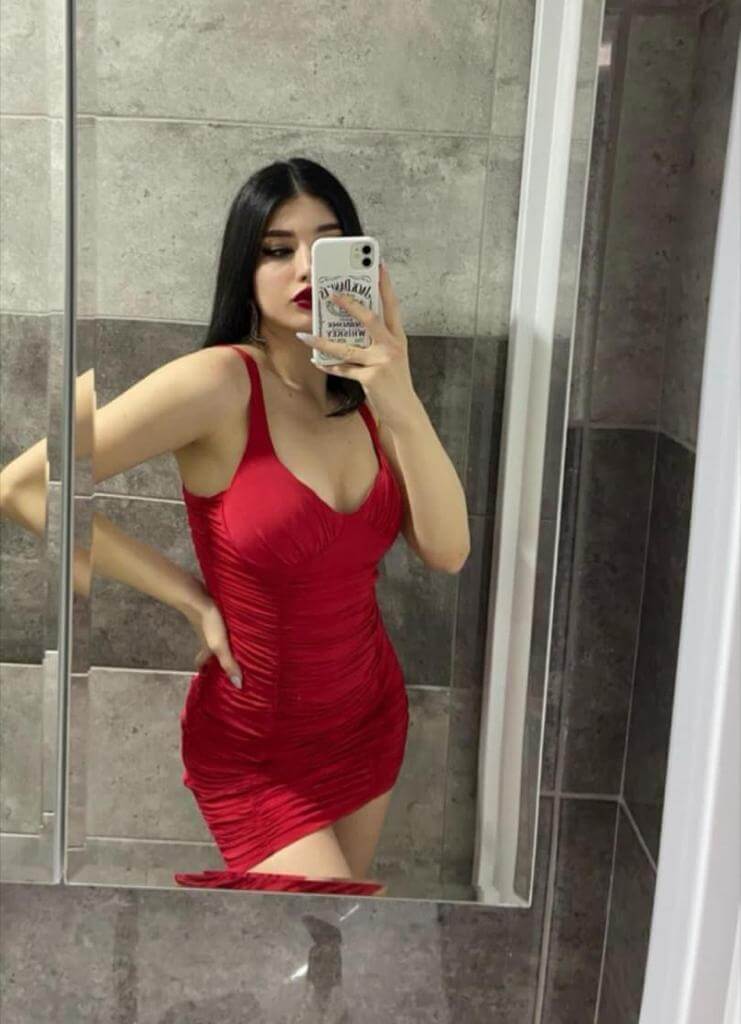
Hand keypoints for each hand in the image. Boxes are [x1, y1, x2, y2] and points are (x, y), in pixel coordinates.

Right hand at [183, 592, 241, 687]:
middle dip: (216, 657)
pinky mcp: (213, 612)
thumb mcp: (220, 646)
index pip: (201, 663)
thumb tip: (238, 685)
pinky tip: (236, 623)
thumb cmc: (208, 623)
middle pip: (209, 650)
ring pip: (215, 637)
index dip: (204, 670)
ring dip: (223, 641)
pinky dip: (226, 626)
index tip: (208, 676)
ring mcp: (209, 624)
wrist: (197, 597)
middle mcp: (206, 638)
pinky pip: (220, 623)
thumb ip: (228, 663)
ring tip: (237, 643)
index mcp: (206, 648)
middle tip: (229, 661)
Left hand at [295, 262, 417, 429]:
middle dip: (349, 304)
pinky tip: (318, 361)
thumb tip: (349, 329)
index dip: (385, 285)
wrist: (405, 411)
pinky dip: (329, 366)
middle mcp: (391, 346)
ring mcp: (382, 361)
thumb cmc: (394, 383)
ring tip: (306, 335)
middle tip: (330, 293)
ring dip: (323, 342)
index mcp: (397, 338)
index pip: (391, 305)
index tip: (378, 265)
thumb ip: (376, 342)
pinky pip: (344, 369)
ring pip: (346, 347)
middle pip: (369, 318)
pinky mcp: (372, 377)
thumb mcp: (391, 358)